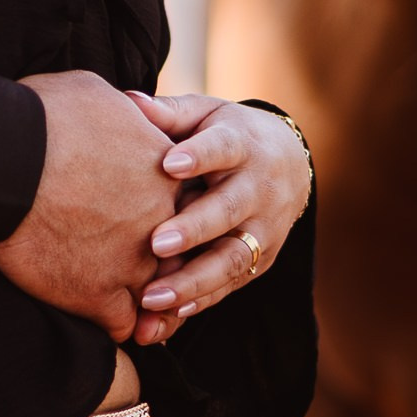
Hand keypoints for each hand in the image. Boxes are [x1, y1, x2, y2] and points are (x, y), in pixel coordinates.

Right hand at [0, 71, 179, 343]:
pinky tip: (108, 322)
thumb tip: (123, 106)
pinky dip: (120, 327)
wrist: (7, 156)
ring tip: (135, 308)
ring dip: (147, 302)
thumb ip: (124, 111)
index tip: (146, 217)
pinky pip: (124, 326)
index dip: (166, 213)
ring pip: (158, 297)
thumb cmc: (43, 115)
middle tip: (144, 268)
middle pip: (178, 253)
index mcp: (165, 173)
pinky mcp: (99, 296)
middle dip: (163, 261)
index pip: (185, 203)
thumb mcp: (96, 93)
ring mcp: (134, 262)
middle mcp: (161, 220)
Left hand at [128, 95, 311, 345]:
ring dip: (193, 281)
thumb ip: (169, 114)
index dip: (200, 155)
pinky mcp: (260, 261)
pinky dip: (201, 301)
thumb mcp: (206, 115)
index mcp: (243, 144)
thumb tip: (127, 101)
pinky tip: (169, 315)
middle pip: (229, 210)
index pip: (223, 148)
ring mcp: (264, 229)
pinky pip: (231, 285)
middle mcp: (259, 189)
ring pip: (232, 258)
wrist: (289, 163)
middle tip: (156, 243)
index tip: (168, 164)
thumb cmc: (228, 134)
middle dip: (194, 229)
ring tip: (152, 297)